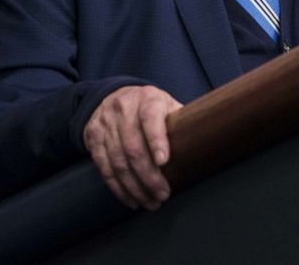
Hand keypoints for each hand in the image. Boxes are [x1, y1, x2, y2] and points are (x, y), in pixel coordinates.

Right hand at [83, 85, 182, 210]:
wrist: (115, 96)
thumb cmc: (151, 106)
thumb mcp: (168, 104)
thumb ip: (181, 121)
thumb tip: (205, 143)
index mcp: (148, 100)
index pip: (151, 119)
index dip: (157, 141)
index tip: (164, 162)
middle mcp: (123, 109)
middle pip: (133, 147)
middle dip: (149, 176)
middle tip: (163, 195)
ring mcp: (105, 123)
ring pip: (117, 162)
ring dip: (134, 187)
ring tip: (150, 202)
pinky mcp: (92, 137)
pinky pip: (104, 167)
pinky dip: (118, 187)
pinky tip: (131, 199)